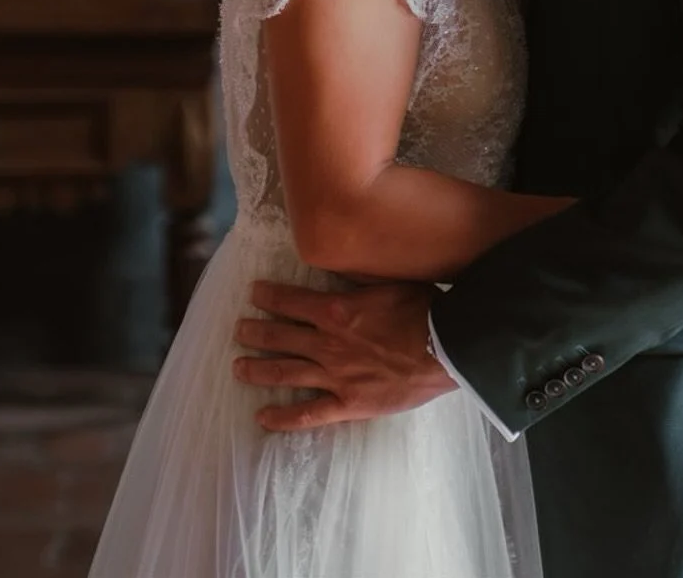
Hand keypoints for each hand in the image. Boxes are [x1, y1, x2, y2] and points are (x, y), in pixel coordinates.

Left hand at [233, 280, 455, 431]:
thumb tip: (343, 265)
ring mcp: (334, 375)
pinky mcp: (347, 403)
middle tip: (239, 330)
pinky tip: (262, 417)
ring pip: (285, 372)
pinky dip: (283, 417)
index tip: (253, 293)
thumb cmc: (423, 309)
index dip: (268, 296)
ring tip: (238, 366)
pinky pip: (308, 414)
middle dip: (256, 331)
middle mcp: (327, 343)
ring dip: (258, 368)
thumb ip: (360, 279)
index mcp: (336, 310)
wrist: (445, 348)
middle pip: (281, 336)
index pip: (291, 300)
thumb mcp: (388, 281)